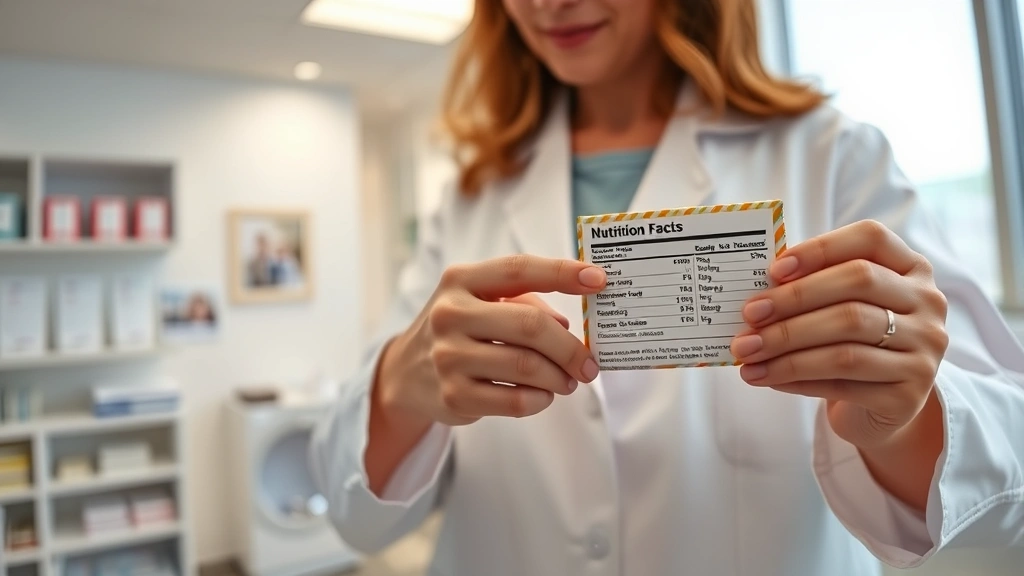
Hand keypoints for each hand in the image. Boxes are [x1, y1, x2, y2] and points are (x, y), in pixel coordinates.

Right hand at [377, 255, 605, 426]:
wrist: (405, 374)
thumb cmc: (459, 329)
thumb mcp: (480, 302)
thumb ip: (525, 304)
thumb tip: (569, 329)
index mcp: (460, 280)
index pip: (518, 269)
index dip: (562, 272)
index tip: (599, 279)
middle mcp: (450, 314)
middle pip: (531, 326)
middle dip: (570, 348)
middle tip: (589, 364)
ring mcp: (448, 357)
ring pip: (527, 367)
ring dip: (559, 376)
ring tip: (568, 380)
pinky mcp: (453, 396)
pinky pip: (515, 400)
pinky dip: (540, 399)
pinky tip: (543, 395)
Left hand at [730, 220, 949, 449]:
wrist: (882, 406)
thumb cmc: (852, 342)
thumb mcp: (841, 305)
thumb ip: (812, 287)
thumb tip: (758, 293)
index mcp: (911, 268)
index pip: (870, 239)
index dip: (820, 249)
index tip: (774, 270)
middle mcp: (928, 304)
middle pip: (857, 286)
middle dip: (793, 301)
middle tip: (749, 316)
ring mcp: (925, 352)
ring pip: (847, 341)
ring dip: (786, 348)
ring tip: (747, 354)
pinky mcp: (909, 396)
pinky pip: (843, 381)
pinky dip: (797, 378)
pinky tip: (767, 376)